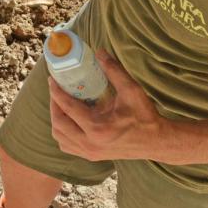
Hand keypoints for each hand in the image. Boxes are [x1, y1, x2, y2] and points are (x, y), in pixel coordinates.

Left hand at [48, 51, 167, 161]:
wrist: (156, 142)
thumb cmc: (145, 116)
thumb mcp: (131, 90)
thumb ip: (114, 70)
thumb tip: (99, 51)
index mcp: (97, 127)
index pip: (67, 108)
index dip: (56, 92)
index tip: (51, 80)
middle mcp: (90, 143)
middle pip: (58, 123)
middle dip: (54, 105)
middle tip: (56, 90)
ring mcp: (90, 152)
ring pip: (60, 137)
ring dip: (56, 120)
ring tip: (60, 104)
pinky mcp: (92, 156)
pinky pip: (67, 146)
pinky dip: (62, 133)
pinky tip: (68, 121)